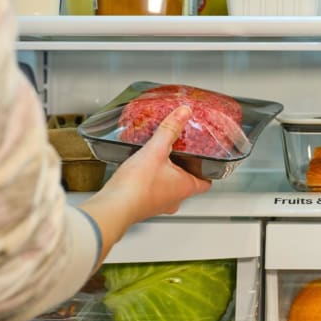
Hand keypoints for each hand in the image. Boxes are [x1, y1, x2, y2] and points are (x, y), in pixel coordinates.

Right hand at [79, 106, 210, 263]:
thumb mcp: (156, 150)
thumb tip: (183, 113)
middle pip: (187, 184)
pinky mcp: (142, 206)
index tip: (206, 161)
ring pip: (168, 189)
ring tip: (158, 159)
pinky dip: (149, 181)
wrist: (113, 206)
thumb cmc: (137, 185)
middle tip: (179, 154)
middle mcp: (174, 200)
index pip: (206, 183)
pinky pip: (150, 191)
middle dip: (183, 169)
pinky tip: (139, 170)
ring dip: (165, 176)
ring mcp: (158, 205)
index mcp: (185, 188)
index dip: (208, 171)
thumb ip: (170, 129)